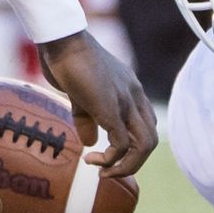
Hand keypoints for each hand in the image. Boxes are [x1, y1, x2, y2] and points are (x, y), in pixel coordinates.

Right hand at [36, 29, 157, 176]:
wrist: (62, 40)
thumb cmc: (67, 60)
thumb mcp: (80, 94)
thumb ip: (88, 118)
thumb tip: (91, 143)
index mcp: (131, 90)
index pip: (146, 126)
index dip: (131, 148)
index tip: (106, 154)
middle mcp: (135, 96)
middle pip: (150, 140)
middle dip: (132, 163)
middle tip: (107, 171)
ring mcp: (126, 101)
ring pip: (144, 146)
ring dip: (126, 166)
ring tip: (102, 172)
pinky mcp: (110, 107)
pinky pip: (121, 143)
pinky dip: (110, 159)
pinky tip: (90, 159)